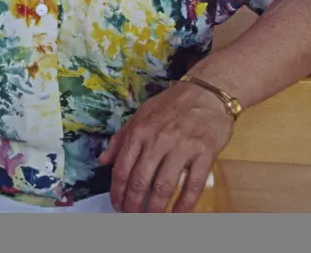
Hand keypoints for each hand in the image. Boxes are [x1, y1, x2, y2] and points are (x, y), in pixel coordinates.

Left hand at [99, 80, 233, 212]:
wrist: (207, 92)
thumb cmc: (172, 104)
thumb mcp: (141, 114)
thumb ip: (121, 138)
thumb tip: (103, 161)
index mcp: (139, 131)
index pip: (122, 168)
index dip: (117, 191)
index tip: (117, 204)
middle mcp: (158, 140)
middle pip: (141, 181)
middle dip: (133, 204)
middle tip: (132, 216)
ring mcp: (182, 147)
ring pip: (164, 186)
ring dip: (156, 208)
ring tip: (151, 219)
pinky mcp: (204, 153)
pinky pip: (193, 184)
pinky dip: (185, 203)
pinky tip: (179, 214)